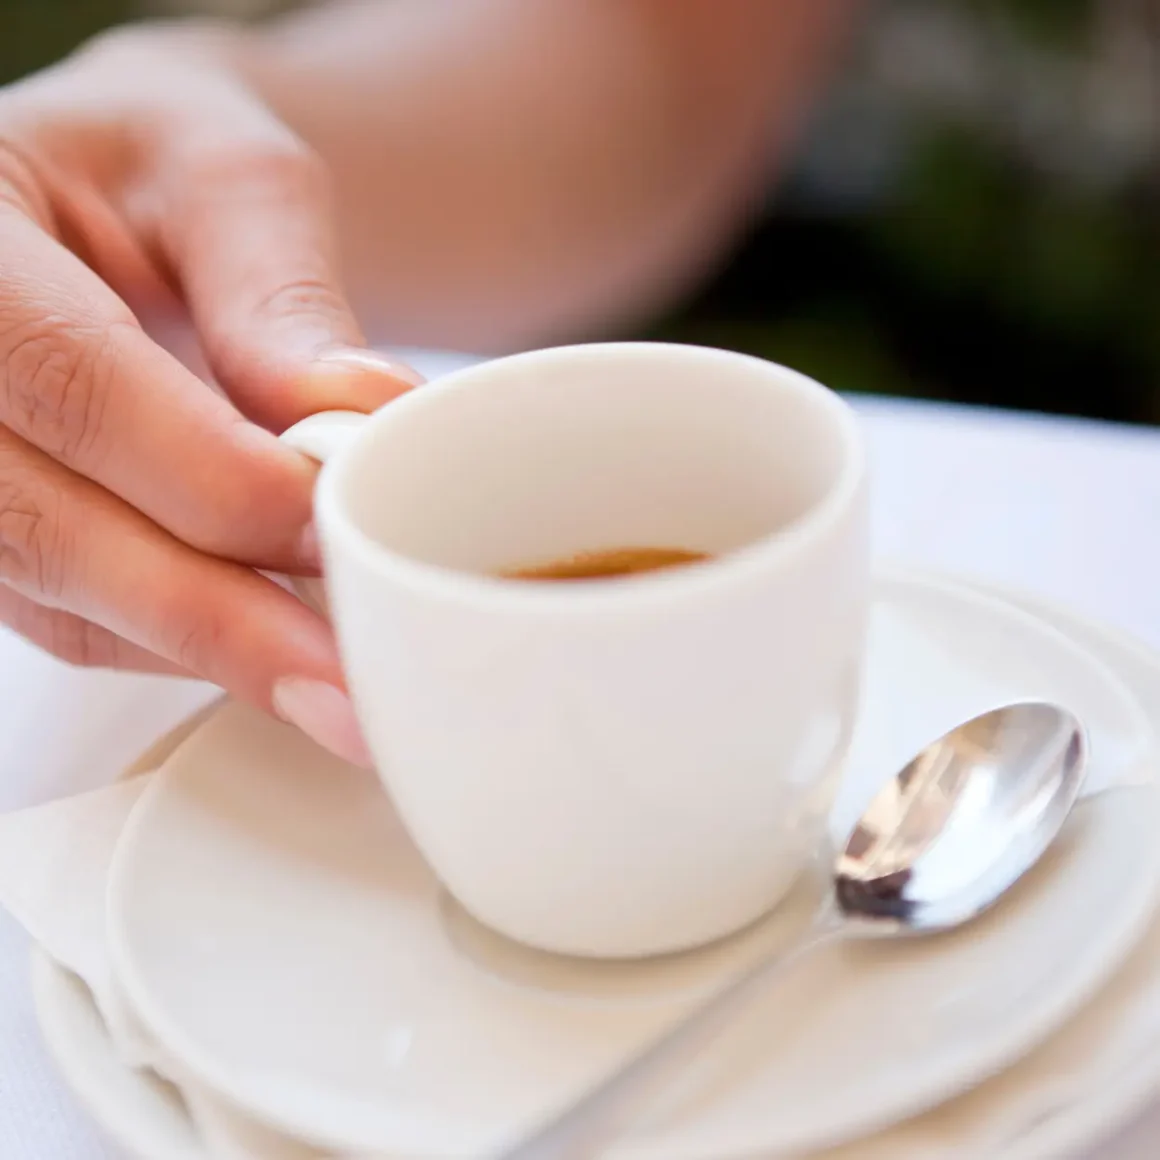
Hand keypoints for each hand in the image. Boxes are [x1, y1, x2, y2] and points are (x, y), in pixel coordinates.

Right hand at [0, 24, 421, 764]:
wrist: (110, 204)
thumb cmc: (165, 170)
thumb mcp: (234, 182)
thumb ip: (285, 297)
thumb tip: (360, 417)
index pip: (70, 379)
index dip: (207, 476)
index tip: (333, 533)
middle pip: (43, 521)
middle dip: (212, 612)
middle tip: (346, 681)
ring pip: (57, 594)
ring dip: (206, 652)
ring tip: (335, 690)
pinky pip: (74, 619)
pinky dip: (184, 644)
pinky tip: (276, 655)